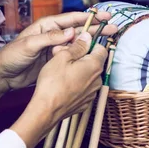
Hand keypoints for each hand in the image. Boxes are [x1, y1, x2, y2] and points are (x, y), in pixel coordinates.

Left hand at [0, 11, 116, 91]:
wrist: (4, 75)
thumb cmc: (12, 56)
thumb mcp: (29, 45)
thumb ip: (49, 38)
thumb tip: (71, 32)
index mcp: (47, 26)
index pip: (71, 19)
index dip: (88, 17)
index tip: (103, 16)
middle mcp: (53, 35)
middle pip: (78, 30)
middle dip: (96, 28)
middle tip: (113, 27)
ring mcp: (55, 48)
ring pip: (78, 43)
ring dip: (93, 42)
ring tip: (109, 40)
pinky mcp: (55, 60)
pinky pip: (73, 56)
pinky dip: (84, 55)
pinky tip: (95, 56)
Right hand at [10, 32, 107, 147]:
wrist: (47, 110)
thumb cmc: (52, 82)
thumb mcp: (62, 57)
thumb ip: (78, 46)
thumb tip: (87, 37)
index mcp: (94, 66)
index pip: (101, 48)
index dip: (89, 44)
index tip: (76, 45)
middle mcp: (98, 80)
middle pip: (94, 62)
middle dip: (80, 57)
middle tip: (63, 57)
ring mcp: (92, 93)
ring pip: (88, 75)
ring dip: (78, 70)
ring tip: (61, 71)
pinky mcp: (85, 102)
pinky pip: (84, 87)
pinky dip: (76, 83)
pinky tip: (63, 84)